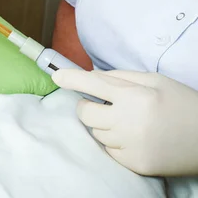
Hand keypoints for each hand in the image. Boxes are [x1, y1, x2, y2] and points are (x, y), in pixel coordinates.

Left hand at [52, 69, 197, 175]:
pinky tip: (135, 137)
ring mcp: (131, 145)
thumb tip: (93, 76)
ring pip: (97, 133)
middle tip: (100, 103)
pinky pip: (109, 150)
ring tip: (128, 122)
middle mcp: (129, 122)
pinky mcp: (135, 164)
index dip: (72, 79)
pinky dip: (116, 142)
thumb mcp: (156, 81)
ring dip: (104, 125)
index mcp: (135, 97)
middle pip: (86, 113)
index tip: (57, 77)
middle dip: (87, 106)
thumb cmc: (182, 104)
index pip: (94, 84)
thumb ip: (122, 77)